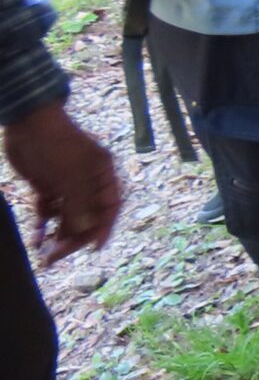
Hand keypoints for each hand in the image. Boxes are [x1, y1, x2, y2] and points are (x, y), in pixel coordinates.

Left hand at [3, 101, 121, 263]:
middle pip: (87, 215)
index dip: (105, 227)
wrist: (27, 123)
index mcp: (102, 173)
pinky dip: (42, 226)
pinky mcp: (47, 187)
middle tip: (56, 256)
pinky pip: (48, 212)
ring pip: (67, 216)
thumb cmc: (56, 144)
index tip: (94, 248)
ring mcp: (67, 184)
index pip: (111, 205)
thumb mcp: (70, 173)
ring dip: (58, 235)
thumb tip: (85, 231)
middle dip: (74, 237)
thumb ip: (79, 203)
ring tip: (45, 254)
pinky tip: (36, 238)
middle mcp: (88, 181)